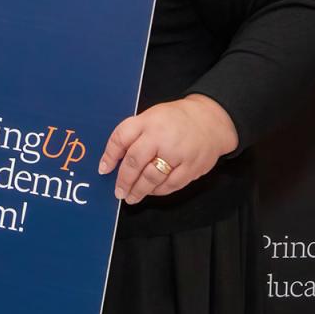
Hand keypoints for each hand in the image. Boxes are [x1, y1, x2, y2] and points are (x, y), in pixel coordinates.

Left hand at [97, 94, 237, 204]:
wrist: (211, 120)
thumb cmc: (176, 119)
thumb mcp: (151, 116)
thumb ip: (135, 134)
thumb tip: (116, 159)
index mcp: (147, 121)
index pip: (121, 138)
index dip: (109, 156)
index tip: (103, 169)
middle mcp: (160, 137)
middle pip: (134, 162)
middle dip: (124, 180)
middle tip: (118, 192)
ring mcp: (177, 153)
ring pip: (152, 177)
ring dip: (139, 190)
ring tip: (131, 197)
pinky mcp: (191, 167)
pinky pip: (170, 184)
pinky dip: (158, 191)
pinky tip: (151, 192)